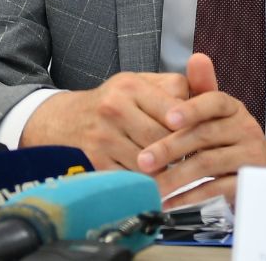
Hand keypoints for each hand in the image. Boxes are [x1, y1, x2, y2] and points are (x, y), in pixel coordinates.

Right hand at [21, 71, 188, 169]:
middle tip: (195, 158)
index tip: (204, 135)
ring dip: (166, 169)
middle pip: (163, 137)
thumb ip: (172, 88)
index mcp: (130, 86)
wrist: (60, 121)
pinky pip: (131, 177)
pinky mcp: (96, 162)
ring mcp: (103, 137)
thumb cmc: (109, 103)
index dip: (192, 125)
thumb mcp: (136, 84)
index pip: (174, 109)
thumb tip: (205, 102)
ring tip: (178, 171)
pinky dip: (146, 182)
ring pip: (150, 161)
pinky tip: (155, 181)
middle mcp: (115, 108)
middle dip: (181, 150)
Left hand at [135, 54, 265, 206]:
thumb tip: (197, 57)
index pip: (214, 101)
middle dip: (171, 148)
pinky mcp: (247, 182)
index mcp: (232, 108)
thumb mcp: (217, 111)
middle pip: (205, 135)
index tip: (168, 118)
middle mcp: (244, 128)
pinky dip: (191, 196)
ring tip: (151, 184)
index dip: (192, 108)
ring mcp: (248, 156)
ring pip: (209, 163)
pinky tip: (170, 201)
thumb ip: (202, 88)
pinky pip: (217, 189)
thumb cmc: (231, 135)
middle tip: (143, 160)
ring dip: (176, 175)